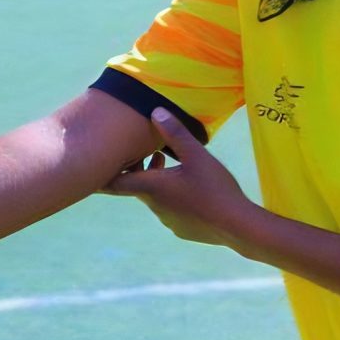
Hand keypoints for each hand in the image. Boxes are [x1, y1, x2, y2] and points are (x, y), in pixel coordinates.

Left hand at [101, 110, 253, 247]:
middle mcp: (154, 206)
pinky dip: (173, 198)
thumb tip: (155, 110)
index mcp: (151, 187)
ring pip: (154, 198)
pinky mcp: (182, 229)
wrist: (238, 227)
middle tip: (153, 154)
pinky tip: (193, 190)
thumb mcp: (196, 155)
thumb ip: (175, 133)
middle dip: (140, 169)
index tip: (101, 163)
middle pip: (136, 186)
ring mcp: (168, 220)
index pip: (114, 183)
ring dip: (158, 182)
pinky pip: (171, 211)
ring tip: (170, 165)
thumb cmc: (215, 188)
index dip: (105, 173)